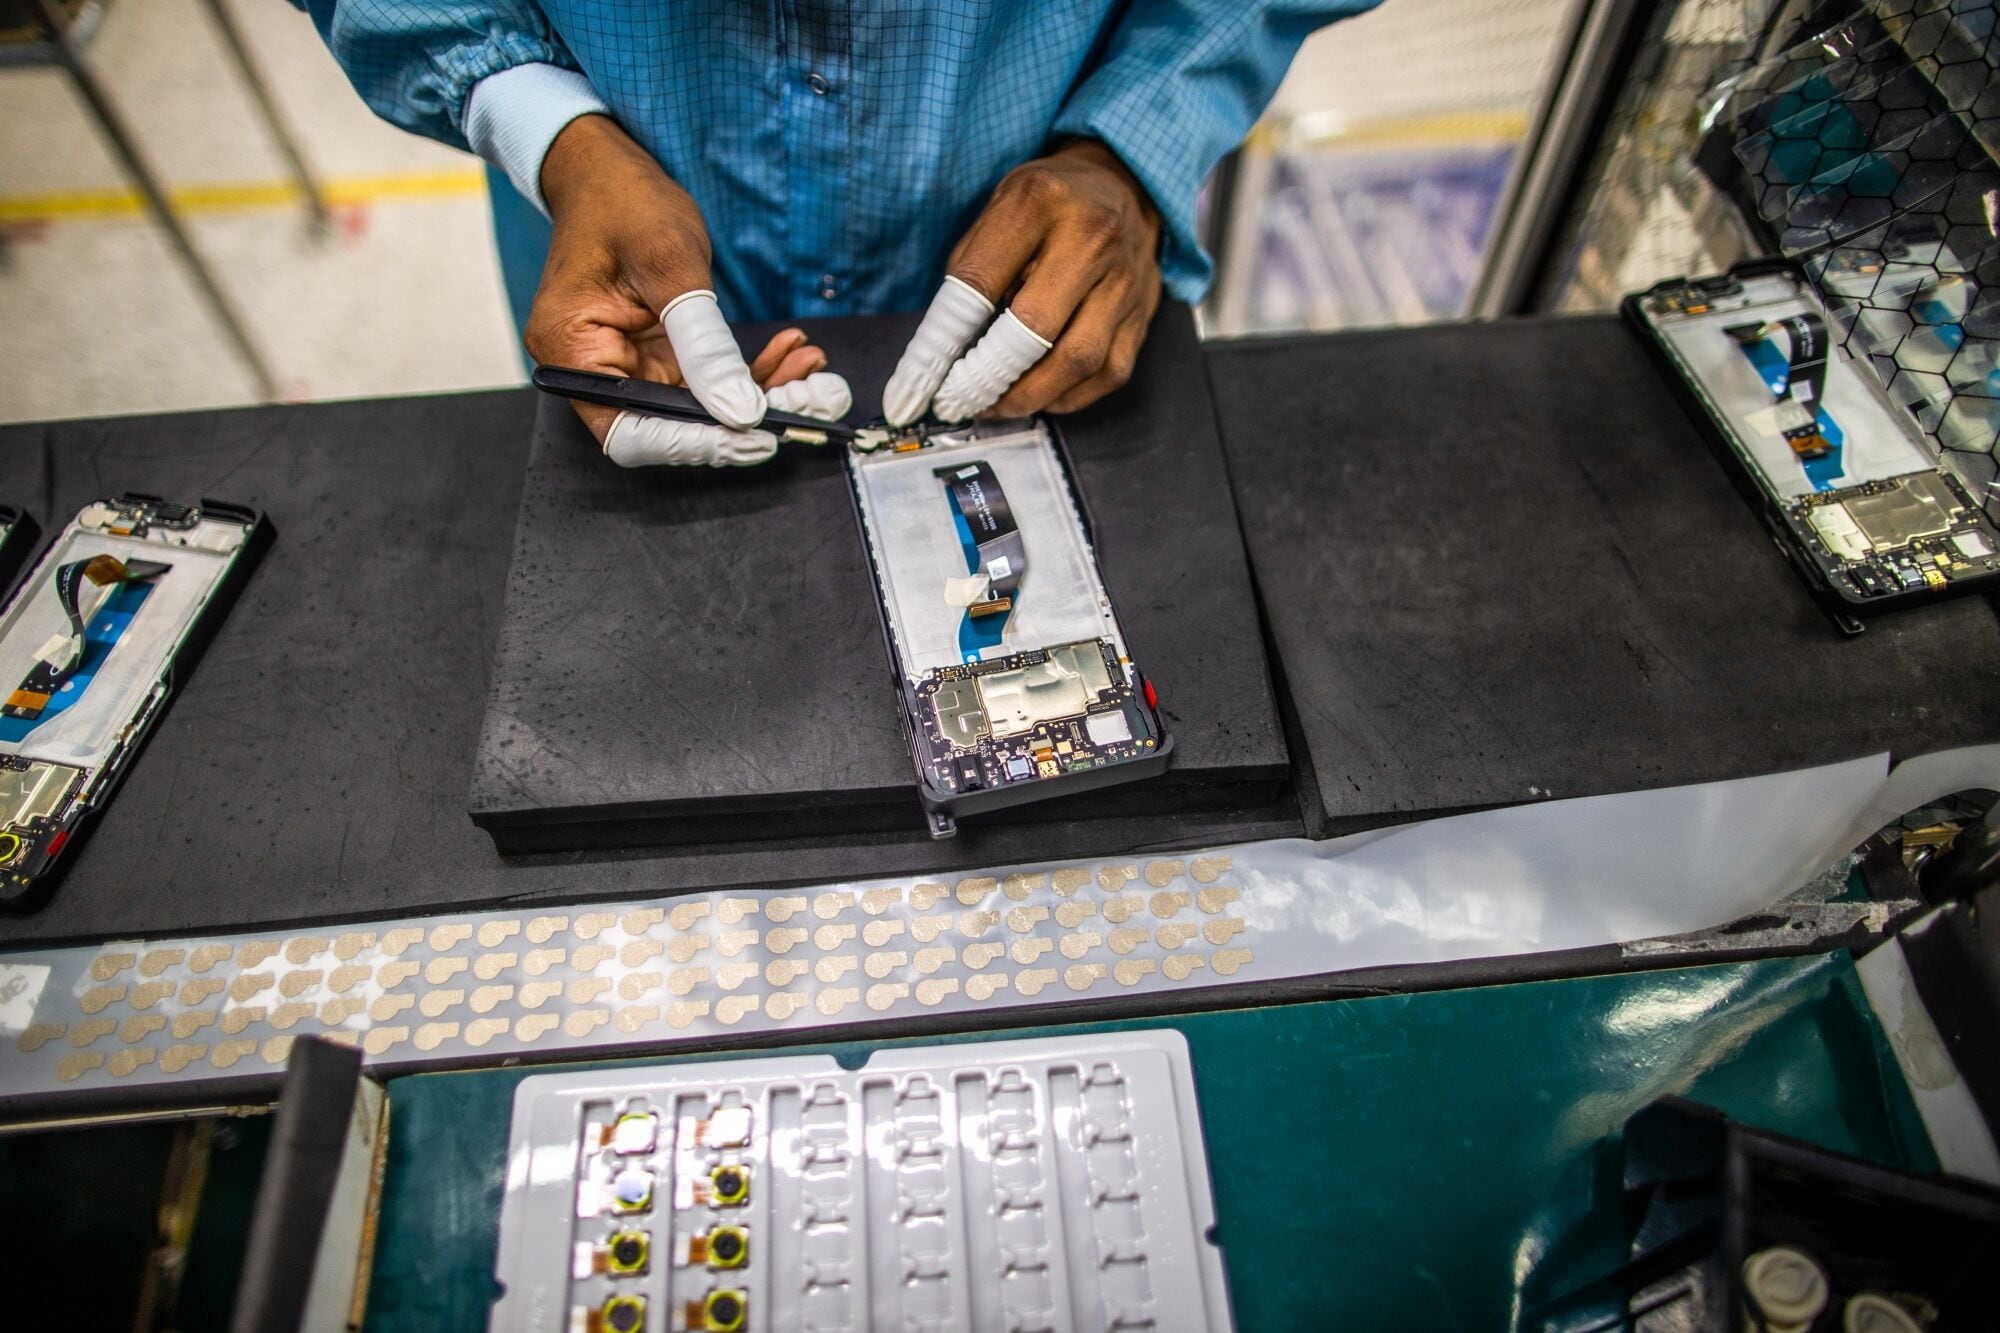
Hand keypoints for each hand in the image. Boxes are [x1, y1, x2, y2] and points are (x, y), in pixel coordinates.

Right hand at [527, 115, 850, 465]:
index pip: (630, 431)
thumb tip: (742, 411)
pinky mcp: (659, 357)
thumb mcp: (670, 265)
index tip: (757, 436)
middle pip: (671, 428)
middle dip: (744, 420)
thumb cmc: (624, 201)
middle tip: (810, 400)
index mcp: (571, 351)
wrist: (612, 172)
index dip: (695, 444)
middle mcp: (595, 370)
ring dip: (761, 396)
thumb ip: (703, 343)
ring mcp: (629, 366)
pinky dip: (752, 374)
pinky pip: (708, 382)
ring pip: (700, 409)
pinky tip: (793, 353)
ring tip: (813, 374)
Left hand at [883, 139, 1162, 425]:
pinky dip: (1068, 397)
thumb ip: (971, 270)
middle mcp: (1092, 238)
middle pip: (1036, 327)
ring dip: (1029, 395)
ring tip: (995, 405)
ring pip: (1079, 360)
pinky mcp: (1143, 315)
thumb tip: (944, 350)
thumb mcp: (999, 208)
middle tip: (958, 399)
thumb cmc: (1049, 204)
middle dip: (989, 376)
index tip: (922, 378)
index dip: (946, 338)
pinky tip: (1039, 396)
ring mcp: (1125, 280)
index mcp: (1040, 201)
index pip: (981, 281)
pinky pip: (1108, 373)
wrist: (1124, 187)